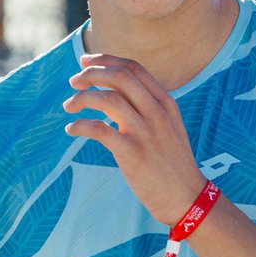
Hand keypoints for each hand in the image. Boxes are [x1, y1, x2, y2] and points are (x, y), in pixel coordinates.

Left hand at [63, 53, 204, 224]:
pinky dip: (80, 125)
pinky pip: (99, 129)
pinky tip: (72, 129)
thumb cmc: (171, 163)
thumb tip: (114, 93)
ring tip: (69, 105)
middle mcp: (157, 112)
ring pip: (107, 99)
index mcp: (165, 102)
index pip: (134, 68)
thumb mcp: (167, 127)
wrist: (186, 197)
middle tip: (73, 81)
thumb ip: (146, 108)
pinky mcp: (133, 153)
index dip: (106, 60)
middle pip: (119, 77)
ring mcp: (145, 131)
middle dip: (91, 73)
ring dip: (82, 98)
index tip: (86, 61)